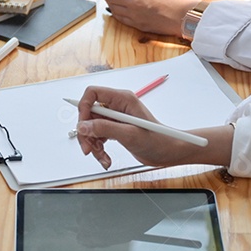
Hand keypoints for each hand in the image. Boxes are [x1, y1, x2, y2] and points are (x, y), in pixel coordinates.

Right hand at [76, 86, 190, 168]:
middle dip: (86, 132)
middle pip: (89, 113)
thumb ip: (105, 128)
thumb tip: (84, 126)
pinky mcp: (115, 129)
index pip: (93, 93)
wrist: (168, 152)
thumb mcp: (130, 134)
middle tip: (88, 148)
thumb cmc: (158, 140)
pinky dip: (99, 148)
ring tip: (102, 156)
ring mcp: (116, 118)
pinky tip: (106, 157)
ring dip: (93, 144)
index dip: (84, 107)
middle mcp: (117, 106)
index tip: (83, 125)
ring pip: (91, 127)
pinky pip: (98, 136)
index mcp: (122, 99)